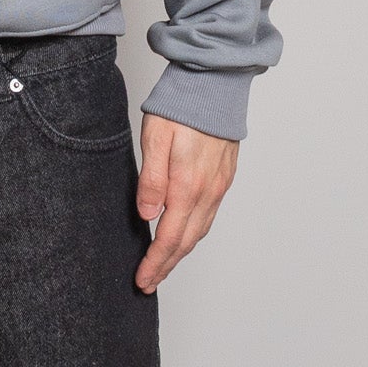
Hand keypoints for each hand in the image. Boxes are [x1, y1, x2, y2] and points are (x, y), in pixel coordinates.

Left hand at [134, 114, 237, 291]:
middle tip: (149, 282)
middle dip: (167, 265)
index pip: (170, 238)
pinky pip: (209, 216)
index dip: (156, 263)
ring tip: (164, 265)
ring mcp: (219, 186)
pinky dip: (194, 234)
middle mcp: (208, 192)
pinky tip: (184, 235)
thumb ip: (152, 180)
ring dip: (181, 253)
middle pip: (187, 242)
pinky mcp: (224, 178)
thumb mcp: (155, 139)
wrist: (215, 84)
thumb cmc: (181, 106)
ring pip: (200, 231)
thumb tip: (148, 216)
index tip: (143, 280)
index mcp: (188, 186)